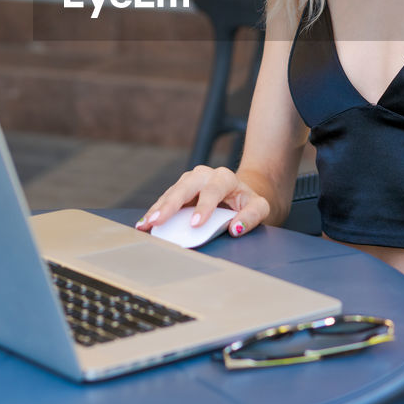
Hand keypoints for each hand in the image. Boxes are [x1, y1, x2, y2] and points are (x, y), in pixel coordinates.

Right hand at [136, 165, 270, 237]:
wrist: (237, 194)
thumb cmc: (247, 202)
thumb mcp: (259, 207)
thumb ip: (252, 217)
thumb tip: (236, 228)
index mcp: (225, 177)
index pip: (213, 191)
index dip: (204, 207)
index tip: (195, 224)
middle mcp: (205, 175)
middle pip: (185, 187)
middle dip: (170, 205)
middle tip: (158, 220)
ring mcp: (189, 180)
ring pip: (172, 192)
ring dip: (157, 208)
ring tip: (145, 224)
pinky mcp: (179, 189)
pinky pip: (165, 199)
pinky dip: (155, 211)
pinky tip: (144, 222)